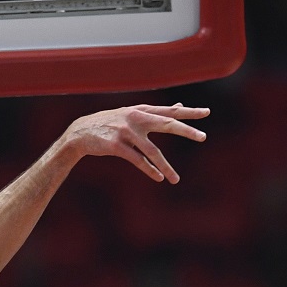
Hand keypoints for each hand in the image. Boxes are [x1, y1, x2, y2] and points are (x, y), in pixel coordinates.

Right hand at [63, 104, 209, 182]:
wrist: (80, 132)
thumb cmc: (109, 123)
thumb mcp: (132, 113)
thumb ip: (156, 112)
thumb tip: (179, 106)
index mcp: (141, 110)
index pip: (169, 111)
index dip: (188, 112)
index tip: (206, 113)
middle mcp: (136, 118)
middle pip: (166, 124)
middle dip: (185, 131)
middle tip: (203, 137)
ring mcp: (126, 132)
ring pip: (151, 150)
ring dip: (166, 166)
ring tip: (176, 179)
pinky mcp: (116, 146)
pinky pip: (136, 160)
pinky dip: (149, 170)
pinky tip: (159, 178)